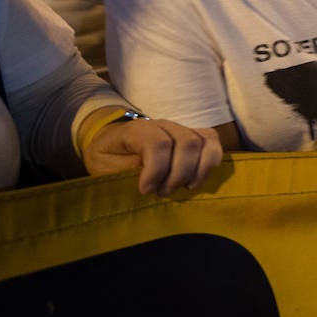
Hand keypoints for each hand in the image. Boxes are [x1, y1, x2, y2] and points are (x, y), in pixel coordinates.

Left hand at [83, 116, 222, 196]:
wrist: (112, 143)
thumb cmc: (108, 157)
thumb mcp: (103, 166)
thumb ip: (125, 171)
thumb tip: (150, 183)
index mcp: (138, 130)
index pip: (158, 143)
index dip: (156, 170)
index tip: (145, 190)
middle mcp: (164, 124)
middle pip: (187, 142)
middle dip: (178, 174)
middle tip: (163, 192)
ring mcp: (182, 129)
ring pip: (205, 141)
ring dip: (197, 171)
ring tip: (182, 188)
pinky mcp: (194, 137)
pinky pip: (213, 144)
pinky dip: (210, 164)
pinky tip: (194, 181)